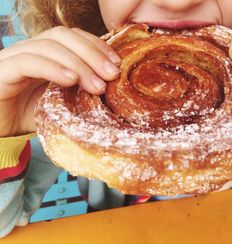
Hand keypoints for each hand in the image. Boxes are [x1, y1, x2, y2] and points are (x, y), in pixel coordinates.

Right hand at [0, 26, 119, 135]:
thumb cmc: (30, 116)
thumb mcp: (62, 102)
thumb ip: (80, 91)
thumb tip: (112, 89)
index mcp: (46, 54)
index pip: (73, 37)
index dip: (96, 45)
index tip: (117, 64)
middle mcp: (30, 50)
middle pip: (62, 35)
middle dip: (92, 53)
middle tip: (112, 75)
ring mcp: (14, 58)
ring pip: (48, 46)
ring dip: (78, 64)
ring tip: (97, 85)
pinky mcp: (2, 71)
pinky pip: (28, 62)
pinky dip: (52, 68)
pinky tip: (70, 80)